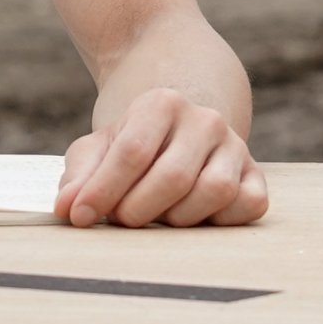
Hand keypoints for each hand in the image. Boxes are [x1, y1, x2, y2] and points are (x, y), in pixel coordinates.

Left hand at [59, 89, 268, 227]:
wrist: (178, 134)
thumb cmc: (132, 149)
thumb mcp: (99, 151)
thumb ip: (80, 177)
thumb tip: (66, 208)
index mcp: (162, 104)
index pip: (132, 151)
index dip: (102, 190)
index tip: (80, 217)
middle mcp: (205, 120)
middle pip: (173, 177)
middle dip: (139, 209)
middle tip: (122, 219)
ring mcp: (235, 146)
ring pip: (214, 191)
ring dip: (179, 217)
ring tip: (159, 214)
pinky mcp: (256, 175)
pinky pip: (248, 204)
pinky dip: (221, 220)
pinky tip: (195, 217)